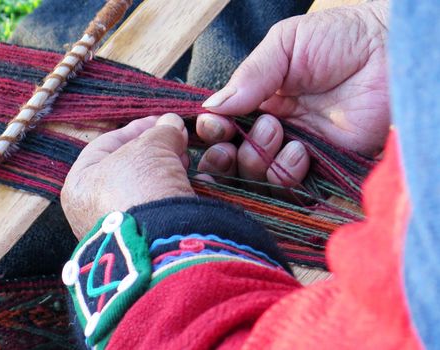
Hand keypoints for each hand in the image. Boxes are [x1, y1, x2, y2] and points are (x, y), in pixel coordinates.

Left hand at [61, 114, 193, 238]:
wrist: (158, 243)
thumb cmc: (140, 188)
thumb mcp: (151, 147)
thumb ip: (161, 131)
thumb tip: (173, 124)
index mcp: (80, 183)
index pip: (107, 144)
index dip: (138, 128)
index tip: (163, 122)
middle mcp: (92, 210)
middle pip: (129, 167)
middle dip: (157, 151)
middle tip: (178, 142)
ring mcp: (119, 229)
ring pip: (146, 189)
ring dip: (168, 172)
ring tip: (187, 163)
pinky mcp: (144, 242)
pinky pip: (159, 210)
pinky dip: (174, 196)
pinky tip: (194, 185)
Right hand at [196, 1, 389, 191]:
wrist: (388, 51)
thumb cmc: (339, 39)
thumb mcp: (286, 44)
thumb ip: (249, 76)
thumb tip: (211, 108)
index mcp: (257, 100)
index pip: (222, 127)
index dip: (212, 133)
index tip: (215, 127)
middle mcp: (272, 129)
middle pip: (233, 160)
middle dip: (226, 157)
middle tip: (233, 142)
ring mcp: (294, 150)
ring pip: (257, 177)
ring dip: (258, 160)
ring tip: (277, 129)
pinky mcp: (320, 167)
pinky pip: (291, 188)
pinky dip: (286, 173)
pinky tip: (299, 150)